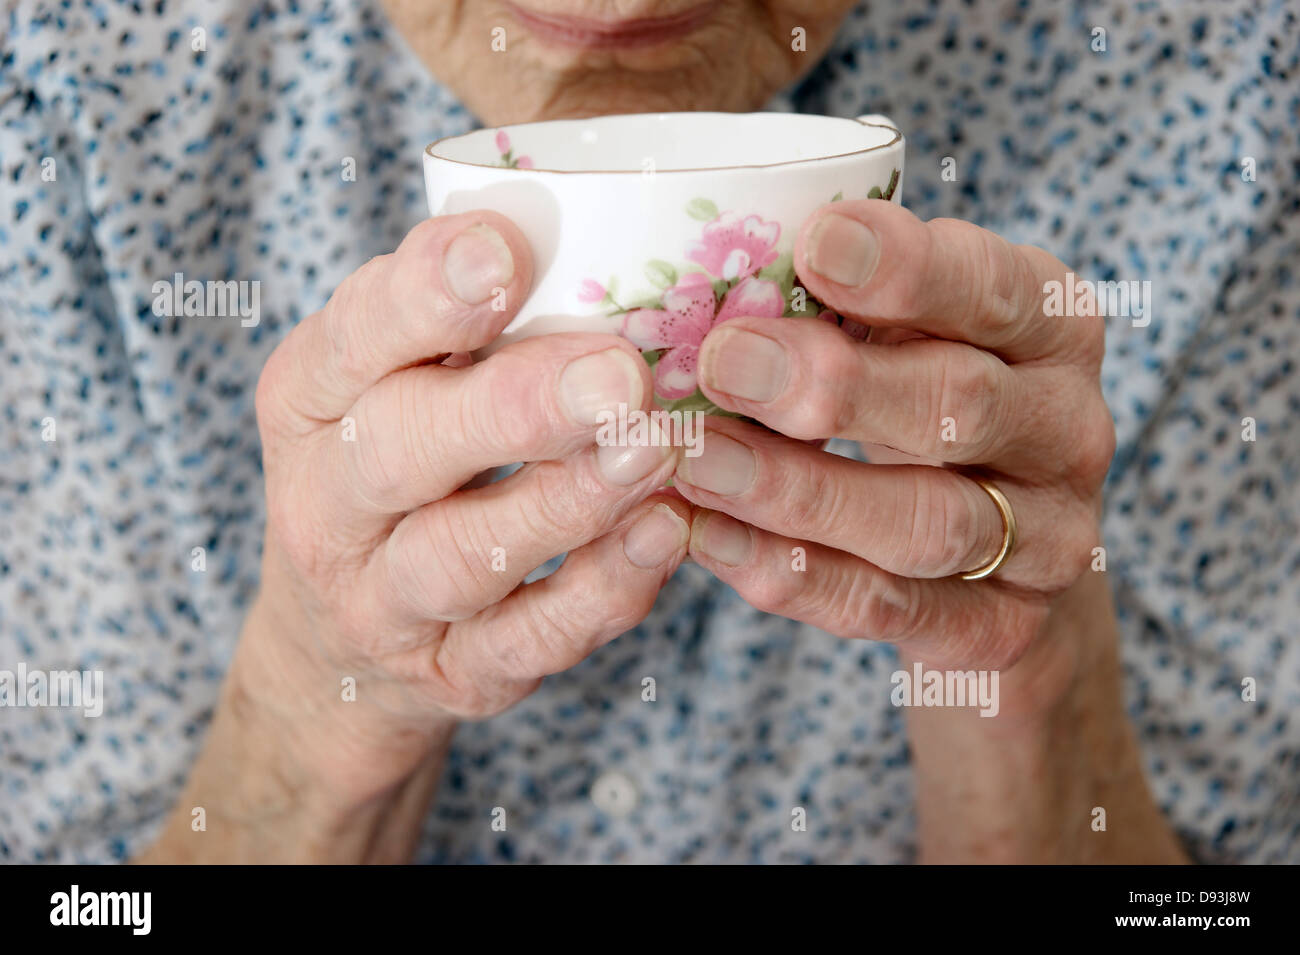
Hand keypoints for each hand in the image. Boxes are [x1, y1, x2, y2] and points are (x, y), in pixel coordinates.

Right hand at [146, 214, 687, 858]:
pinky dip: (599, 594)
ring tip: (656, 448)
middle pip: (401, 453)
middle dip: (512, 409)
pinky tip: (663, 535)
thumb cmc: (394, 469)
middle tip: (619, 370)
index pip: (352, 338)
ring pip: (463, 556)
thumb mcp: (386, 382)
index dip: (424, 296)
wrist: (338, 651)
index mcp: (309, 400)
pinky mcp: (452, 675)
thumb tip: (586, 234)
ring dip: (567, 503)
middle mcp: (328, 505)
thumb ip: (454, 319)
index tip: (506, 254)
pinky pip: (525, 643)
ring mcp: (383, 603)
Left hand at [673, 200, 1114, 690]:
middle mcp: (1069, 430)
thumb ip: (847, 301)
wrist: (1005, 554)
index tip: (814, 244)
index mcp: (1053, 327)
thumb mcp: (912, 330)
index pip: (995, 288)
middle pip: (960, 404)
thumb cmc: (927, 398)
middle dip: (834, 386)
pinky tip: (710, 537)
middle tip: (725, 362)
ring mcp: (1048, 540)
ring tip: (695, 459)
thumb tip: (718, 273)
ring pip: (925, 523)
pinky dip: (792, 576)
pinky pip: (888, 607)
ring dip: (797, 491)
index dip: (906, 268)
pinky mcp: (1001, 628)